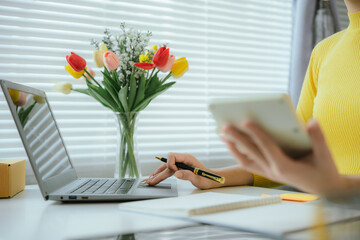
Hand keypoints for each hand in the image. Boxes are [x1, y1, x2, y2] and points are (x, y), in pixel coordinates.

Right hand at [146, 152, 216, 188]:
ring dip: (158, 174)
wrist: (212, 180)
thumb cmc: (207, 178)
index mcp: (187, 158)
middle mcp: (182, 160)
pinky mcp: (180, 169)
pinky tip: (156, 177)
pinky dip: (162, 174)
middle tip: (151, 180)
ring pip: (166, 167)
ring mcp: (181, 164)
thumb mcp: (199, 178)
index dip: (170, 164)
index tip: (175, 172)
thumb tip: (176, 174)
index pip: (172, 156)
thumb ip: (187, 175)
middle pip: (167, 163)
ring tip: (150, 180)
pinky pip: (169, 170)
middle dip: (159, 171)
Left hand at [221, 119, 342, 193]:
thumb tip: (311, 122)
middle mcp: (273, 171)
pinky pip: (247, 163)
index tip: (245, 121)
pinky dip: (238, 153)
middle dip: (237, 138)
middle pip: (251, 152)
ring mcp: (268, 173)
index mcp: (285, 167)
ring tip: (222, 134)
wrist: (325, 190)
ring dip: (233, 147)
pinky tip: (231, 143)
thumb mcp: (325, 156)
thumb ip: (318, 138)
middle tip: (224, 125)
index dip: (256, 134)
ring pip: (245, 160)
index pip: (267, 147)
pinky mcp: (267, 172)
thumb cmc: (324, 171)